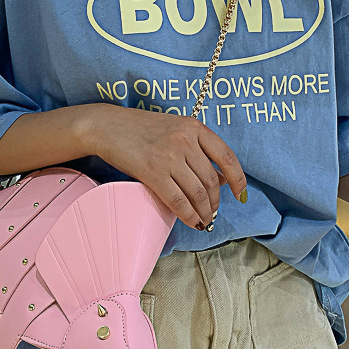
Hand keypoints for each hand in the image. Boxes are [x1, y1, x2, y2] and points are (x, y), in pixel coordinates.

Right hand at [86, 104, 246, 230]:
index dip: (238, 180)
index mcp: (194, 127)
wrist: (107, 126)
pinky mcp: (152, 172)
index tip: (240, 194)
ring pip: (197, 193)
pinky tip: (191, 221)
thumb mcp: (175, 129)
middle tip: (212, 212)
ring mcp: (169, 156)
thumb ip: (199, 149)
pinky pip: (177, 200)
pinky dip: (188, 215)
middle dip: (215, 202)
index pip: (227, 157)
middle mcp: (185, 140)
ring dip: (203, 212)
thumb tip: (221, 179)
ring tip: (202, 220)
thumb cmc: (141, 128)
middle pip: (211, 180)